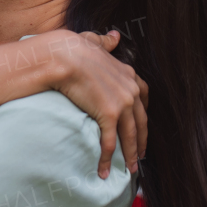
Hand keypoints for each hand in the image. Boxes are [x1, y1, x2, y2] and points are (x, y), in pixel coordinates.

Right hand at [43, 30, 147, 178]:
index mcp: (129, 74)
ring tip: (130, 170)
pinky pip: (110, 143)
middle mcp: (130, 90)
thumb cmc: (74, 47)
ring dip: (130, 155)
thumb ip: (107, 42)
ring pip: (130, 136)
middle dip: (141, 141)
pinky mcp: (109, 115)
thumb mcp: (95, 42)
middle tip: (140, 156)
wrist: (63, 56)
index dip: (143, 114)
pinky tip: (104, 171)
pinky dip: (108, 160)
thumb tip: (115, 36)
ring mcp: (122, 104)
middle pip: (141, 122)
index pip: (143, 97)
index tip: (141, 126)